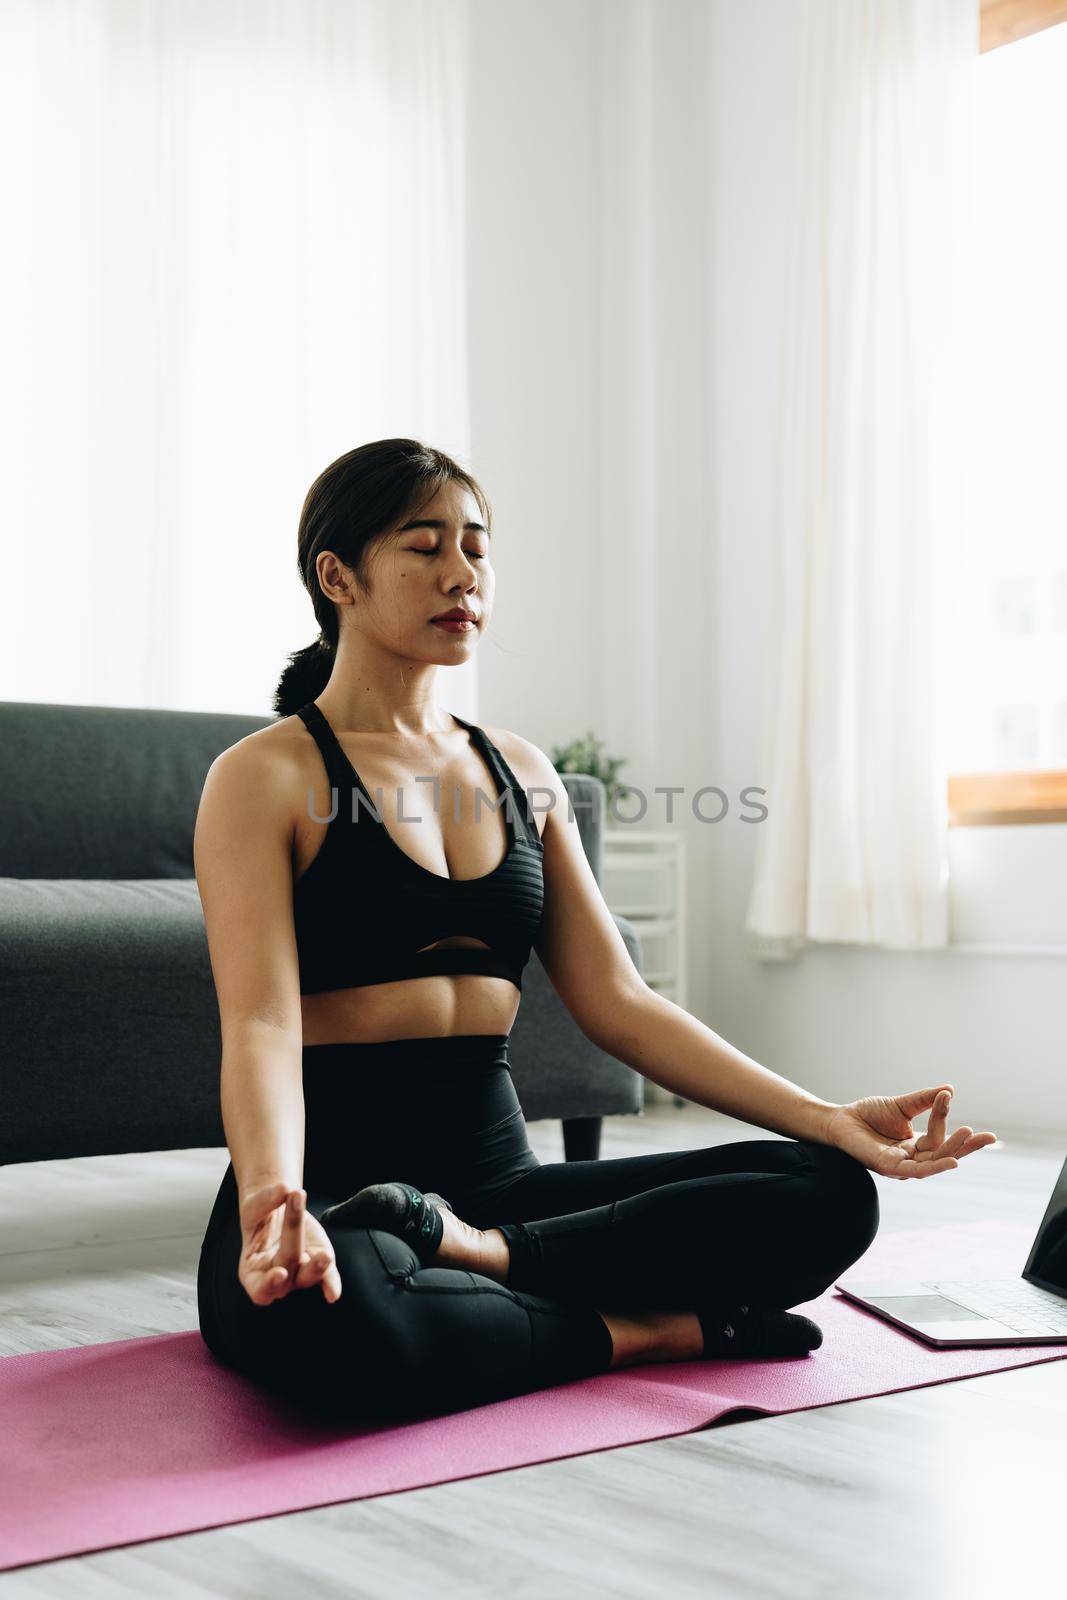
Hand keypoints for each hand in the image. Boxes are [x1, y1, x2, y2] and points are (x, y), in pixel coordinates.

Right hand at [237, 1183, 342, 1305]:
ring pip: (308, 1276)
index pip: (260, 1290)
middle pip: (286, 1266)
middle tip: (294, 1204)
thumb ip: (264, 1200)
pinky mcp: (320, 1264)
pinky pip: (327, 1277)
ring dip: (317, 1269)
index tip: (279, 1273)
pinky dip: (331, 1283)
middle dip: (292, 1236)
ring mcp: (299, 1274)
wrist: (278, 1211)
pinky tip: (333, 1292)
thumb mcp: (254, 1206)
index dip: (268, 1286)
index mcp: (253, 1272)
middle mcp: (277, 1279)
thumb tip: (283, 1189)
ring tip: (323, 1255)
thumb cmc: (260, 1215)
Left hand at [825, 1085, 997, 1179]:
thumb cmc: (868, 1114)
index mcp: (917, 1145)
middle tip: (988, 1137)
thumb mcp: (902, 1105)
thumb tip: (949, 1089)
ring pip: (934, 1162)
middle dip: (966, 1145)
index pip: (940, 1136)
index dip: (945, 1116)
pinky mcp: (889, 1168)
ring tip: (970, 1136)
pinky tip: (952, 1161)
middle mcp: (912, 1159)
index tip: (948, 1095)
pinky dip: (936, 1166)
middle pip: (945, 1154)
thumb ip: (924, 1100)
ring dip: (954, 1150)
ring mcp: (902, 1166)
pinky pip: (916, 1171)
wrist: (840, 1119)